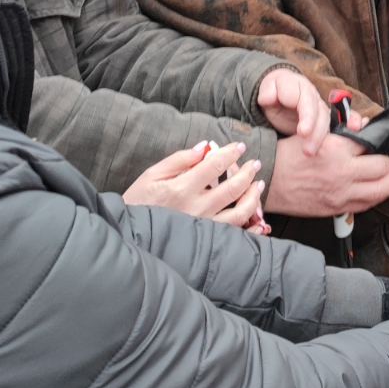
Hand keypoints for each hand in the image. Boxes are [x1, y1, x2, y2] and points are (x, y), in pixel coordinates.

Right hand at [123, 141, 266, 229]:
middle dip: (248, 172)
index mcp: (181, 188)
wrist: (129, 234)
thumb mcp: (152, 175)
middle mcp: (196, 208)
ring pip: (240, 213)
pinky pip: (235, 235)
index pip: (214, 166)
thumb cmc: (139, 201)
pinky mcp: (206, 241)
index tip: (240, 147)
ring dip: (253, 196)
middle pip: (233, 188)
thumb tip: (204, 147)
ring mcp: (203, 226)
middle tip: (255, 163)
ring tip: (258, 184)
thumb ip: (179, 160)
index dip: (230, 153)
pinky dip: (251, 229)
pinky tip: (259, 221)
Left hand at [257, 68, 325, 151]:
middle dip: (316, 132)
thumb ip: (267, 92)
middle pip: (320, 113)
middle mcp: (312, 95)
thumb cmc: (271, 95)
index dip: (307, 117)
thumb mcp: (265, 92)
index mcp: (297, 85)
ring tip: (310, 153)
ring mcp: (319, 106)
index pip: (307, 100)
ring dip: (319, 138)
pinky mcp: (321, 118)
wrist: (278, 95)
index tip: (303, 133)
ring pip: (325, 121)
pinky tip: (316, 151)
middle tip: (308, 150)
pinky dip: (322, 140)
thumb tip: (268, 98)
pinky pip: (326, 128)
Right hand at [266, 131, 388, 218]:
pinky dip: (376, 195)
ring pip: (384, 189)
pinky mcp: (337, 208)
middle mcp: (342, 173)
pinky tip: (372, 188)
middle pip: (385, 168)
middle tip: (386, 160)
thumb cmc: (288, 156)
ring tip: (386, 174)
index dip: (377, 142)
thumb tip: (366, 127)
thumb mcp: (315, 135)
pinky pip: (368, 204)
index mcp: (336, 150)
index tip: (377, 143)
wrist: (269, 181)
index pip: (372, 143)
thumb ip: (344, 133)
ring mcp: (342, 194)